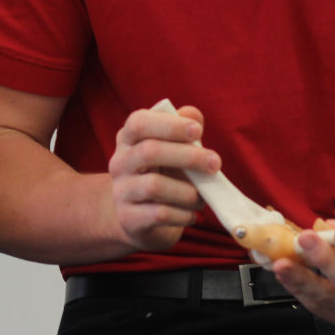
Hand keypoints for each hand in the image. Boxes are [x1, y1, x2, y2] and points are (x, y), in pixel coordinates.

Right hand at [107, 104, 218, 251]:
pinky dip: (182, 214)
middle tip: (215, 163)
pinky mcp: (128, 219)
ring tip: (202, 198)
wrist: (138, 219)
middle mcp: (119, 163)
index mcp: (128, 139)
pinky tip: (191, 214)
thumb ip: (184, 129)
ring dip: (187, 191)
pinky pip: (159, 214)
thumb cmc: (162, 174)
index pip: (139, 123)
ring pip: (154, 185)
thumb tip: (193, 115)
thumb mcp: (173, 150)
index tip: (198, 131)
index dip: (169, 125)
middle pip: (149, 151)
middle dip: (188, 156)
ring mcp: (121, 192)